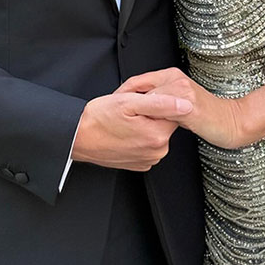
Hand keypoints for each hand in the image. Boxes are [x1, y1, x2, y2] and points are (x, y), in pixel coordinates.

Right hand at [71, 91, 192, 170]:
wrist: (78, 137)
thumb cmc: (99, 119)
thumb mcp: (129, 102)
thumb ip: (161, 103)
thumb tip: (186, 104)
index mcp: (157, 136)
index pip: (174, 110)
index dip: (158, 100)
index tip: (141, 101)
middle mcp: (157, 152)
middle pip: (166, 122)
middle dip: (152, 113)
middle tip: (131, 110)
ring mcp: (148, 159)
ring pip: (157, 132)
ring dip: (146, 124)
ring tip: (126, 121)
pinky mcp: (140, 163)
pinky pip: (148, 144)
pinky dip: (140, 136)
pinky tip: (125, 131)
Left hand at [117, 68, 245, 149]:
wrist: (231, 122)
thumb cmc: (206, 115)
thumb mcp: (179, 103)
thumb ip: (161, 100)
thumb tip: (137, 106)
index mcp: (171, 75)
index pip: (138, 80)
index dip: (122, 93)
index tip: (109, 106)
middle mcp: (175, 78)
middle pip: (139, 86)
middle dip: (122, 102)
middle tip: (108, 115)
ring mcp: (181, 90)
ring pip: (148, 98)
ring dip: (132, 110)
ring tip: (119, 122)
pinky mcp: (187, 105)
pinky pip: (161, 109)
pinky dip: (149, 117)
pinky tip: (140, 127)